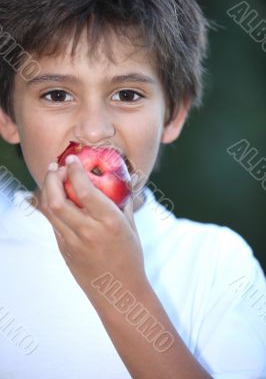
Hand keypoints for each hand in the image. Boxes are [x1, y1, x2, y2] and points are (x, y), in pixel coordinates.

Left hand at [40, 157, 146, 300]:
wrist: (119, 292)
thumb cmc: (130, 258)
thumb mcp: (131, 227)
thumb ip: (123, 202)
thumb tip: (120, 181)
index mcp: (109, 222)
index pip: (84, 190)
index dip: (75, 171)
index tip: (72, 159)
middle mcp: (88, 231)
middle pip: (57, 199)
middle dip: (52, 178)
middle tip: (56, 166)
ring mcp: (72, 243)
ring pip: (49, 210)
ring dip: (47, 190)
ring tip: (53, 178)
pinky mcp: (65, 250)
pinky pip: (53, 223)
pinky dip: (51, 206)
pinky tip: (58, 198)